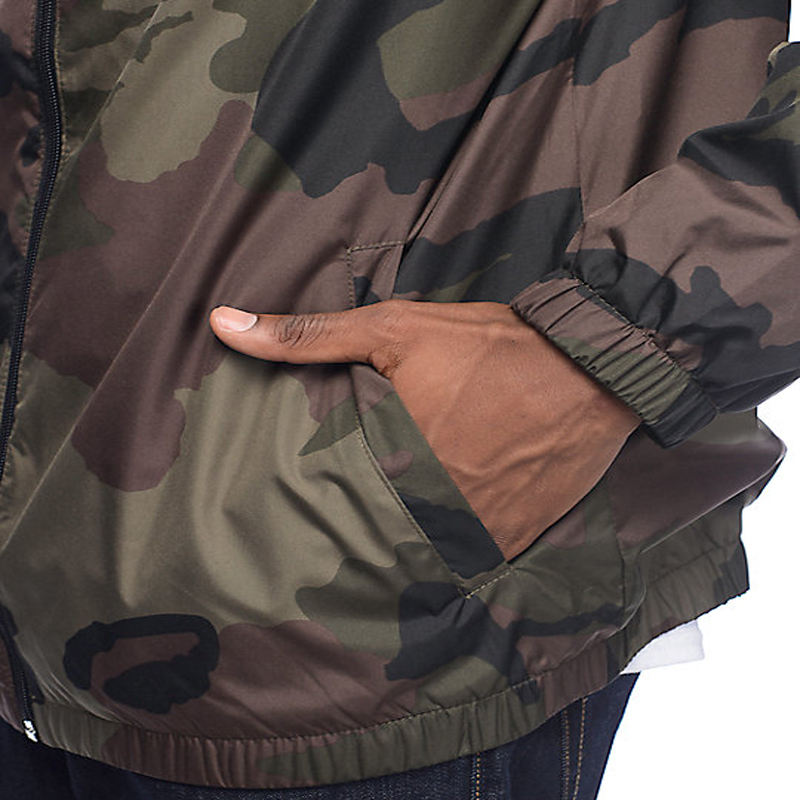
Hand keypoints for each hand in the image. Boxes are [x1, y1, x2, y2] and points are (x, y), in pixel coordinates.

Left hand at [209, 300, 639, 559]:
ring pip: (416, 555)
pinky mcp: (512, 540)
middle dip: (354, 527)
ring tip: (385, 528)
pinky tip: (437, 528)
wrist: (592, 367)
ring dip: (400, 542)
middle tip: (327, 529)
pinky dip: (447, 549)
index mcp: (393, 461)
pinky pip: (465, 561)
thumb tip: (220, 325)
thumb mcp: (394, 329)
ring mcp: (476, 532)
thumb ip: (307, 334)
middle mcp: (432, 508)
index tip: (293, 506)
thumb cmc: (491, 346)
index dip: (312, 503)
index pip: (328, 504)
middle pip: (371, 534)